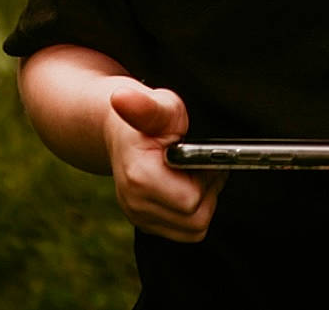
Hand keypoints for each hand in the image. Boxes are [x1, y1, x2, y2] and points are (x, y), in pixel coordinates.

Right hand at [104, 83, 226, 241]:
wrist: (122, 130)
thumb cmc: (148, 115)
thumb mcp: (158, 105)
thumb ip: (146, 106)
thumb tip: (121, 97)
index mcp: (139, 177)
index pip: (191, 201)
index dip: (206, 179)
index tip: (202, 157)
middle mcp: (135, 204)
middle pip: (195, 219)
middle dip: (207, 192)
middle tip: (203, 164)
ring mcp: (139, 217)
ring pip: (192, 229)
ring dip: (202, 203)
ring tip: (195, 173)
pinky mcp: (146, 224)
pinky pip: (184, 231)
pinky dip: (192, 211)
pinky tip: (187, 185)